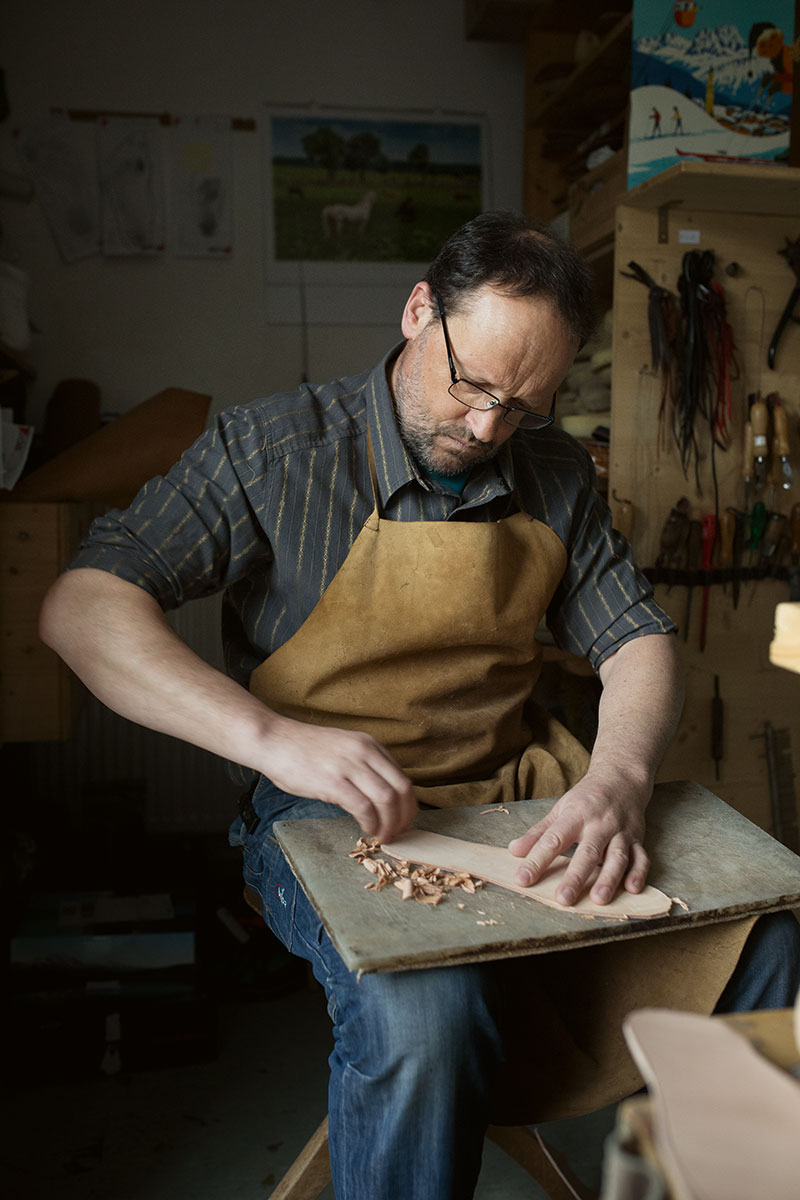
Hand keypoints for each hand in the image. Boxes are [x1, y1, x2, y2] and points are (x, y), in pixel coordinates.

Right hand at [261, 716, 416, 841]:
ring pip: (387, 800)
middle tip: (398, 833)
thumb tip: (379, 795)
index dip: (408, 805)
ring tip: (382, 835)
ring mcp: (350, 766)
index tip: (403, 820)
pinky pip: (364, 808)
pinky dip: (371, 823)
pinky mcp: (334, 782)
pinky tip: (367, 829)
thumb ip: (362, 765)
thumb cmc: (302, 749)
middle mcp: (365, 752)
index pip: (402, 778)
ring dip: (389, 824)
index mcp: (369, 745)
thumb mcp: (342, 748)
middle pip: (401, 790)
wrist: (274, 740)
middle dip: (405, 817)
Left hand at [507, 775, 649, 906]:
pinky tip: (632, 890)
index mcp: (575, 815)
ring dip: (609, 878)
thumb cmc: (586, 798)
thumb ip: (538, 833)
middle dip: (575, 876)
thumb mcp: (560, 809)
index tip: (523, 879)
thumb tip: (514, 851)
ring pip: (617, 856)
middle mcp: (599, 823)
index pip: (553, 839)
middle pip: (587, 852)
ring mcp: (620, 832)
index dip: (536, 860)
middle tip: (563, 899)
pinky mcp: (637, 838)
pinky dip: (639, 873)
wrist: (621, 778)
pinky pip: (641, 857)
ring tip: (599, 899)